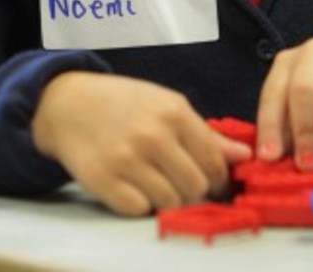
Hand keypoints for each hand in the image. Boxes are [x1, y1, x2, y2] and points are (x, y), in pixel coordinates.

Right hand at [31, 72, 250, 215]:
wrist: (68, 103)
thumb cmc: (124, 102)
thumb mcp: (166, 104)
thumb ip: (205, 133)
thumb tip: (244, 156)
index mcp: (174, 112)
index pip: (214, 161)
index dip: (218, 178)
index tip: (212, 181)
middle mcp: (152, 135)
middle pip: (195, 187)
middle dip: (195, 191)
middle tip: (183, 184)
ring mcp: (127, 160)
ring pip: (170, 203)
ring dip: (169, 200)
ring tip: (158, 183)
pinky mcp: (103, 181)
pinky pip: (139, 210)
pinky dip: (141, 204)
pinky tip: (135, 187)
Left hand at [255, 39, 312, 170]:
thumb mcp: (310, 110)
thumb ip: (292, 130)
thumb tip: (277, 162)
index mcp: (288, 62)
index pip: (273, 93)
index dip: (270, 126)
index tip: (270, 158)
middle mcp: (312, 52)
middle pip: (302, 90)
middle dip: (304, 132)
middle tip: (310, 165)